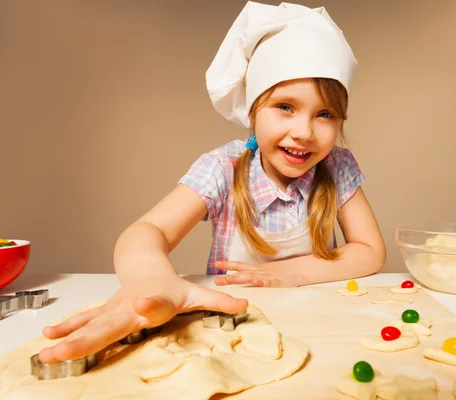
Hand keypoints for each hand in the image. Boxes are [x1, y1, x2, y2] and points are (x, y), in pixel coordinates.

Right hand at [38, 276, 247, 363]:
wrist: (143, 260)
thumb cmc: (170, 284)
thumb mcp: (196, 292)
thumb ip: (219, 300)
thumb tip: (246, 304)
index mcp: (155, 301)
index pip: (153, 304)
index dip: (149, 304)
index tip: (140, 304)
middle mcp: (129, 306)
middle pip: (110, 323)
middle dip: (89, 337)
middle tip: (68, 350)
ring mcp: (113, 309)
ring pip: (90, 325)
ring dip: (70, 339)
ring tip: (49, 352)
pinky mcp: (103, 312)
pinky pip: (83, 323)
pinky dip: (67, 331)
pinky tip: (48, 341)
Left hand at [213, 261, 300, 286]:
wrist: (301, 269)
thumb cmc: (285, 272)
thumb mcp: (268, 272)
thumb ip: (257, 275)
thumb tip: (246, 279)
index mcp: (258, 269)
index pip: (241, 266)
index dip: (228, 264)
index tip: (216, 264)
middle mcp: (261, 271)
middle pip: (242, 272)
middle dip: (229, 276)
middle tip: (215, 280)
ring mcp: (268, 276)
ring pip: (252, 277)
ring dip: (240, 278)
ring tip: (229, 279)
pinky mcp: (277, 282)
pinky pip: (268, 283)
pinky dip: (261, 282)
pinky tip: (255, 282)